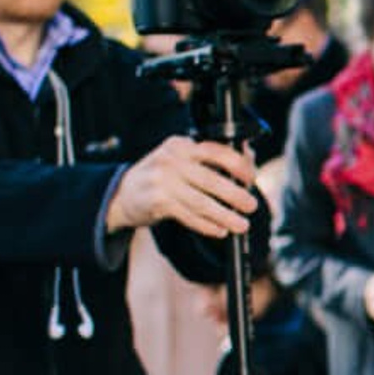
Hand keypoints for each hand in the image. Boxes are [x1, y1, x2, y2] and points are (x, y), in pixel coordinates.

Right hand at [106, 138, 257, 240]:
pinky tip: (219, 230)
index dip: (238, 165)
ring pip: (202, 202)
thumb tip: (248, 160)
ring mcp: (162, 182)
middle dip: (236, 195)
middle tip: (251, 205)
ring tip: (241, 224)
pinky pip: (189, 217)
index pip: (216, 151)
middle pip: (212, 180)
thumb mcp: (180, 159)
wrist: (122, 193)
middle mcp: (170, 160)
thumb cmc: (159, 176)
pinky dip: (207, 225)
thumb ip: (209, 160)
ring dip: (225, 215)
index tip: (251, 178)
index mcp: (181, 145)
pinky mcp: (157, 202)